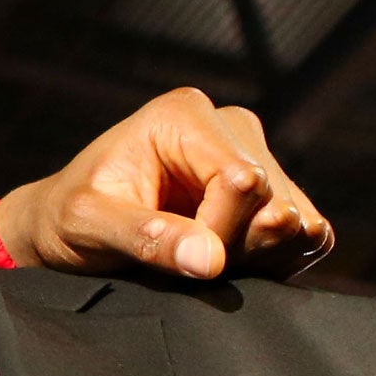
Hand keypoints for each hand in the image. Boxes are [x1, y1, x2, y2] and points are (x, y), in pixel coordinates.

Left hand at [0, 89, 332, 279]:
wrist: (65, 225)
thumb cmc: (69, 215)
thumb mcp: (87, 224)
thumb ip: (145, 237)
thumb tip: (211, 260)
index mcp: (184, 115)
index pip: (243, 181)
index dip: (216, 230)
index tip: (176, 249)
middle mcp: (231, 125)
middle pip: (275, 204)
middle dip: (234, 247)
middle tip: (179, 254)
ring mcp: (260, 156)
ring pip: (298, 223)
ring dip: (254, 257)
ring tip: (195, 252)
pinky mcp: (277, 192)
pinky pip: (310, 236)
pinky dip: (274, 260)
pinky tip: (225, 259)